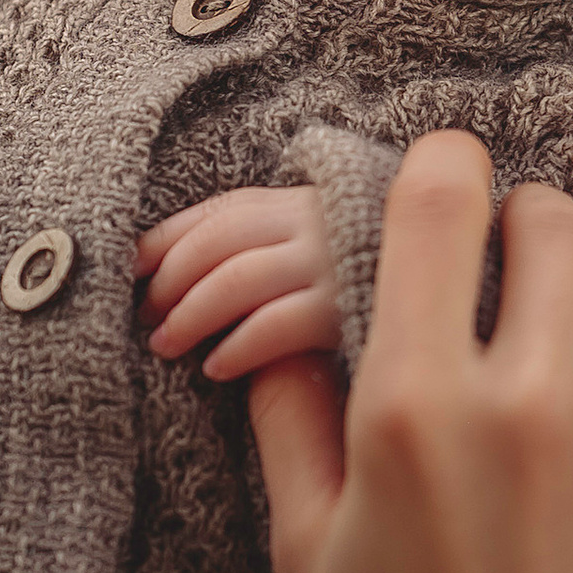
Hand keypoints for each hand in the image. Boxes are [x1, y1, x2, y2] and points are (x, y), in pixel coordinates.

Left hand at [137, 185, 340, 380]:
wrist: (440, 304)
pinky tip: (215, 368)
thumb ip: (260, 246)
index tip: (131, 269)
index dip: (164, 240)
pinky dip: (238, 346)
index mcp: (292, 204)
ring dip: (190, 316)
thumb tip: (167, 266)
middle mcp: (308, 221)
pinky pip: (276, 325)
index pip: (215, 212)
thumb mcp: (309, 248)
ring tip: (164, 345)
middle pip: (217, 240)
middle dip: (170, 280)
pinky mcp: (342, 307)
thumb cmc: (349, 281)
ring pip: (237, 279)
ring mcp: (327, 260)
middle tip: (145, 317)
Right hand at [247, 133, 572, 572]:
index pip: (436, 201)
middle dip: (523, 219)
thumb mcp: (308, 560)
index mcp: (410, 409)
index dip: (438, 171)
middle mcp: (526, 402)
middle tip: (511, 258)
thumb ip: (289, 420)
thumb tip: (282, 322)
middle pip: (546, 219)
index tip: (442, 189)